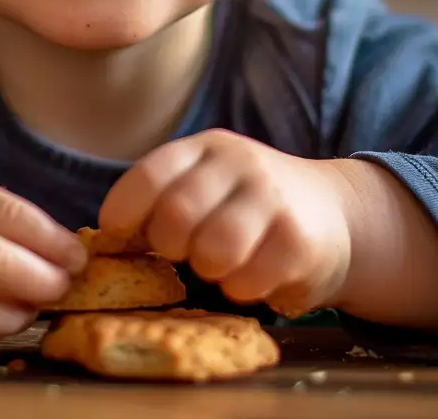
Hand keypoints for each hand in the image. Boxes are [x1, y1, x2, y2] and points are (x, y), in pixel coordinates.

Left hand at [98, 130, 355, 316]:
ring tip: (224, 262)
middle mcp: (240, 162)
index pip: (149, 175)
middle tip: (188, 251)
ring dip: (210, 270)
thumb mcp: (208, 187)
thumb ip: (164, 203)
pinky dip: (243, 289)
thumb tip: (101, 246)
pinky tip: (258, 272)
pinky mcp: (298, 238)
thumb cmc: (250, 208)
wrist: (336, 213)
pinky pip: (247, 281)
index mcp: (207, 148)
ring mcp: (273, 197)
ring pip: (212, 252)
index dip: (124, 214)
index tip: (123, 237)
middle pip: (175, 217)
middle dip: (172, 247)